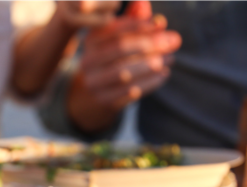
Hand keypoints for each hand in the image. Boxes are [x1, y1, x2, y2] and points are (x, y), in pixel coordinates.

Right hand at [67, 0, 181, 132]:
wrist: (98, 91)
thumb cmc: (114, 56)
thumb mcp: (120, 35)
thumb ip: (133, 19)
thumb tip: (143, 1)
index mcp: (91, 41)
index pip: (116, 29)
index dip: (140, 25)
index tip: (161, 23)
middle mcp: (87, 62)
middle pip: (121, 49)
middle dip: (150, 43)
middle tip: (174, 40)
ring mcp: (94, 83)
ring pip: (124, 72)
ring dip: (151, 64)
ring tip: (171, 58)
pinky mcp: (104, 100)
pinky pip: (129, 92)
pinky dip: (150, 83)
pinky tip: (164, 74)